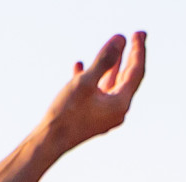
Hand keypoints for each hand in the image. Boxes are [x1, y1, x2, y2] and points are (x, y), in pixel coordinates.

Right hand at [41, 32, 146, 151]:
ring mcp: (104, 116)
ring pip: (111, 86)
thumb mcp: (85, 83)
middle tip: (134, 37)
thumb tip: (120, 39)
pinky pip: (96, 95)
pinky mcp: (90, 119)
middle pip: (127, 78)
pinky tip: (80, 66)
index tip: (138, 33)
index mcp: (120, 104)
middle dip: (129, 57)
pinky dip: (92, 80)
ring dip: (111, 67)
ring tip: (111, 49)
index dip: (138, 50)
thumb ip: (104, 60)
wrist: (47, 143)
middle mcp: (117, 112)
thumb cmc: (65, 114)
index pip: (136, 71)